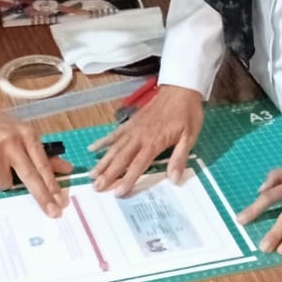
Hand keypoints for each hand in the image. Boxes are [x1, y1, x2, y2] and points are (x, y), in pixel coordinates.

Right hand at [0, 104, 72, 215]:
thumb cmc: (0, 128)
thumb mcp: (23, 134)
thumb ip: (43, 155)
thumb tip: (67, 169)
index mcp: (26, 135)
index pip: (42, 163)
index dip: (52, 183)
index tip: (60, 199)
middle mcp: (10, 144)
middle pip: (29, 176)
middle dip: (42, 196)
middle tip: (53, 212)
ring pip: (5, 184)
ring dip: (2, 179)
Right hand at [88, 84, 202, 193]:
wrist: (180, 89)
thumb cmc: (187, 113)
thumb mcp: (190, 136)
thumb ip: (180, 158)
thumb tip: (174, 179)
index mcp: (154, 142)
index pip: (138, 164)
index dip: (128, 179)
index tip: (118, 192)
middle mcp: (140, 136)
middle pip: (121, 158)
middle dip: (108, 174)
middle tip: (96, 187)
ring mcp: (133, 129)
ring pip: (114, 148)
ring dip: (102, 162)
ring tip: (91, 175)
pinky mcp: (131, 122)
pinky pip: (114, 133)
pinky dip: (103, 141)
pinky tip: (92, 148)